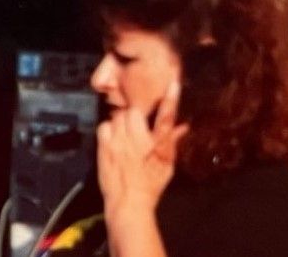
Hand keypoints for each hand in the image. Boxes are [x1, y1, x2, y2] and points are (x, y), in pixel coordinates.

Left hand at [97, 82, 188, 214]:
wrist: (127, 202)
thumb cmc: (150, 185)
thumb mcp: (167, 165)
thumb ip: (172, 143)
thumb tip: (183, 127)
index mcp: (156, 145)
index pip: (165, 117)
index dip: (170, 99)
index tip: (173, 84)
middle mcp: (136, 141)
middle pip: (133, 112)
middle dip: (135, 115)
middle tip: (137, 125)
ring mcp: (117, 143)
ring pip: (116, 117)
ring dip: (121, 121)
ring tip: (125, 132)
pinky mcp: (103, 148)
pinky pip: (103, 127)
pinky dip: (108, 129)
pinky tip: (113, 138)